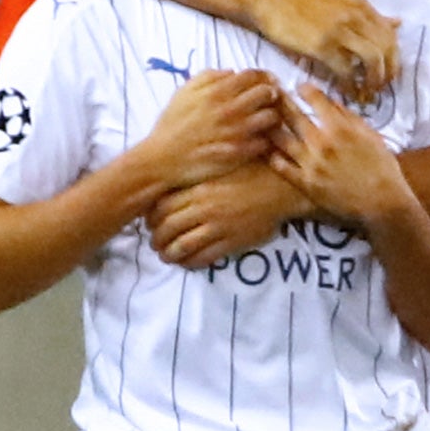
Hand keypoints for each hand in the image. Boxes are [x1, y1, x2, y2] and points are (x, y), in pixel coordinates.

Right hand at [139, 69, 283, 189]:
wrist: (162, 158)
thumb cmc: (171, 124)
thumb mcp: (183, 92)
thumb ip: (208, 77)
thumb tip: (231, 72)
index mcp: (217, 92)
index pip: (253, 75)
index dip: (262, 77)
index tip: (264, 83)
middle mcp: (230, 109)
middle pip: (267, 93)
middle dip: (270, 95)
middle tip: (266, 101)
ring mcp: (237, 132)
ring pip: (271, 117)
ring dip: (270, 117)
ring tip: (263, 122)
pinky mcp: (240, 152)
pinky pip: (265, 142)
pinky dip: (264, 139)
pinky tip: (257, 140)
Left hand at [148, 164, 310, 269]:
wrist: (280, 187)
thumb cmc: (249, 171)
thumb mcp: (218, 167)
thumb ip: (195, 177)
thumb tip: (170, 184)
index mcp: (197, 188)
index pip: (161, 207)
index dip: (150, 218)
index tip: (149, 223)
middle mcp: (203, 208)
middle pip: (167, 229)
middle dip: (156, 239)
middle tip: (154, 244)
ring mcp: (217, 226)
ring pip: (182, 246)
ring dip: (170, 255)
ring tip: (166, 257)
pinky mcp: (232, 241)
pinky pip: (205, 257)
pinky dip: (191, 263)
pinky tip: (187, 263)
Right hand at [253, 0, 399, 99]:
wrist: (271, 0)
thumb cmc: (302, 5)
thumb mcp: (342, 5)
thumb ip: (369, 17)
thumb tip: (397, 23)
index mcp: (363, 7)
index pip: (392, 36)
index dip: (394, 59)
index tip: (387, 75)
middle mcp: (357, 16)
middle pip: (388, 49)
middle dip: (388, 73)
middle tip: (379, 88)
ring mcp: (340, 31)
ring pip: (374, 59)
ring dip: (373, 80)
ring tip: (367, 92)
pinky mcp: (323, 45)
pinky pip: (347, 69)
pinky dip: (351, 85)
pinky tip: (348, 92)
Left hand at [268, 83, 412, 224]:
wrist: (382, 202)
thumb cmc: (381, 168)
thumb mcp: (371, 136)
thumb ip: (350, 118)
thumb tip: (332, 102)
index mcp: (340, 128)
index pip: (316, 100)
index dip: (305, 90)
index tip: (300, 87)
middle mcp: (322, 142)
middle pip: (292, 116)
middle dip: (280, 102)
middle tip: (272, 96)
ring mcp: (310, 163)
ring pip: (281, 139)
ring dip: (271, 128)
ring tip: (264, 122)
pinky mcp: (305, 183)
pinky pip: (282, 166)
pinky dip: (274, 157)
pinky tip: (270, 152)